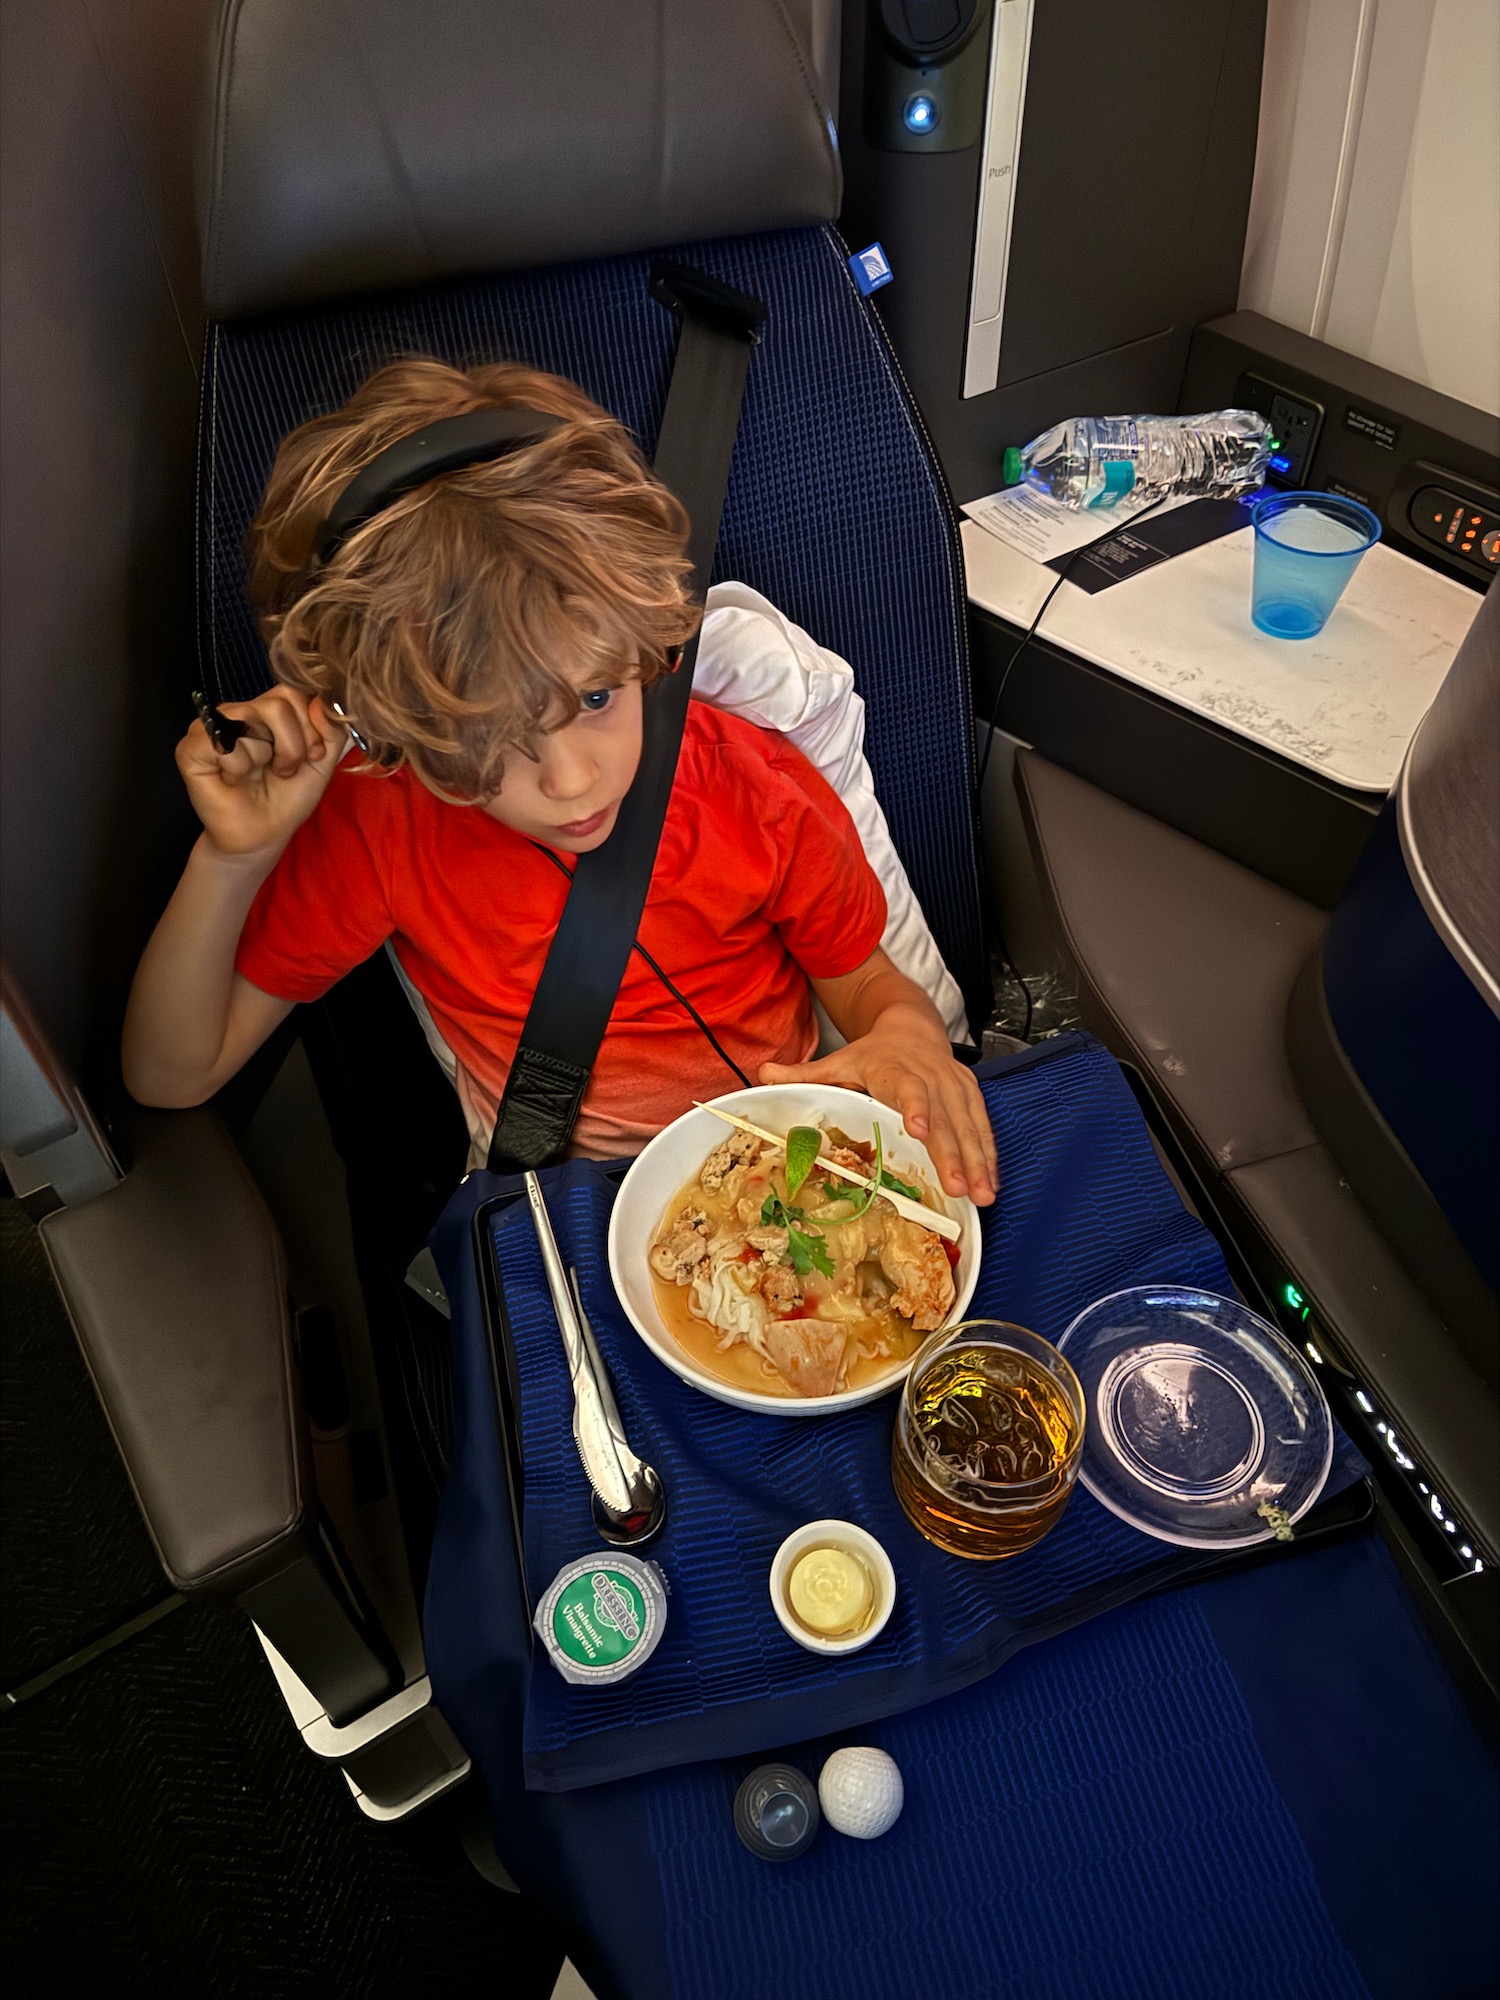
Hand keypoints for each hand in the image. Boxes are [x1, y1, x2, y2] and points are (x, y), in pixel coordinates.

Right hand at [176, 687, 347, 859]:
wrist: (262, 835)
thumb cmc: (287, 798)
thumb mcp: (322, 762)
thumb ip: (331, 729)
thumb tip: (320, 701)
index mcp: (267, 711)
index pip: (294, 691)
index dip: (311, 726)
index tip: (313, 755)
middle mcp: (239, 712)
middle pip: (278, 703)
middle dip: (293, 745)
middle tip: (285, 769)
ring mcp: (212, 726)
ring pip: (252, 718)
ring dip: (266, 757)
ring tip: (257, 774)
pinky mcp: (191, 747)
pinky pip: (224, 743)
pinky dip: (237, 767)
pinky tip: (233, 779)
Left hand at [759, 1001, 997, 1205]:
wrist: (912, 1025)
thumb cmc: (874, 1054)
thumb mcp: (838, 1061)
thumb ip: (804, 1073)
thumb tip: (761, 1073)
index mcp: (894, 1070)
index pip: (907, 1089)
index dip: (915, 1108)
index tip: (919, 1130)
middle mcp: (930, 1078)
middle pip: (944, 1118)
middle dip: (953, 1154)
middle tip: (958, 1188)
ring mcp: (954, 1087)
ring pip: (969, 1125)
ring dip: (977, 1161)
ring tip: (982, 1195)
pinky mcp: (970, 1095)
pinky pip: (982, 1127)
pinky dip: (988, 1155)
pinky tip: (991, 1182)